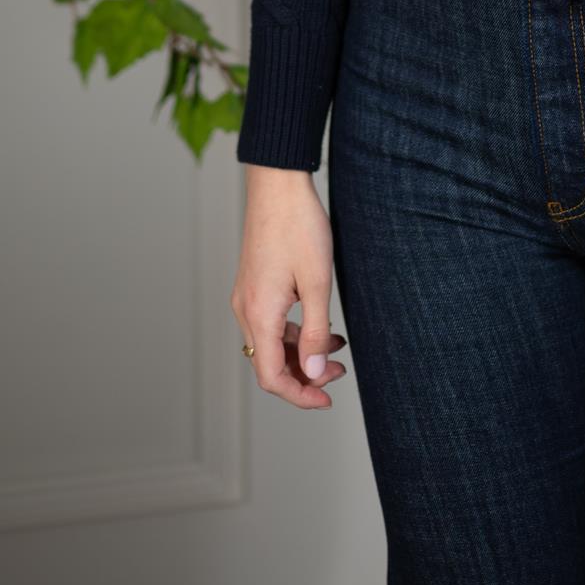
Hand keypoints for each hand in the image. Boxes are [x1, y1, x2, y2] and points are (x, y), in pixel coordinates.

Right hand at [230, 164, 348, 408]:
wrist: (278, 185)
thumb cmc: (298, 226)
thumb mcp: (317, 282)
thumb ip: (315, 332)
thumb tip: (313, 373)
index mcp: (259, 314)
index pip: (271, 377)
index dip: (299, 396)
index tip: (327, 399)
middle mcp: (246, 310)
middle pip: (269, 364)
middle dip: (305, 375)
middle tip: (339, 371)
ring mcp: (247, 296)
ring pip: (270, 344)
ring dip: (301, 352)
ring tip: (336, 347)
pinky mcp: (254, 284)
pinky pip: (270, 322)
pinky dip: (293, 331)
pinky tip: (319, 324)